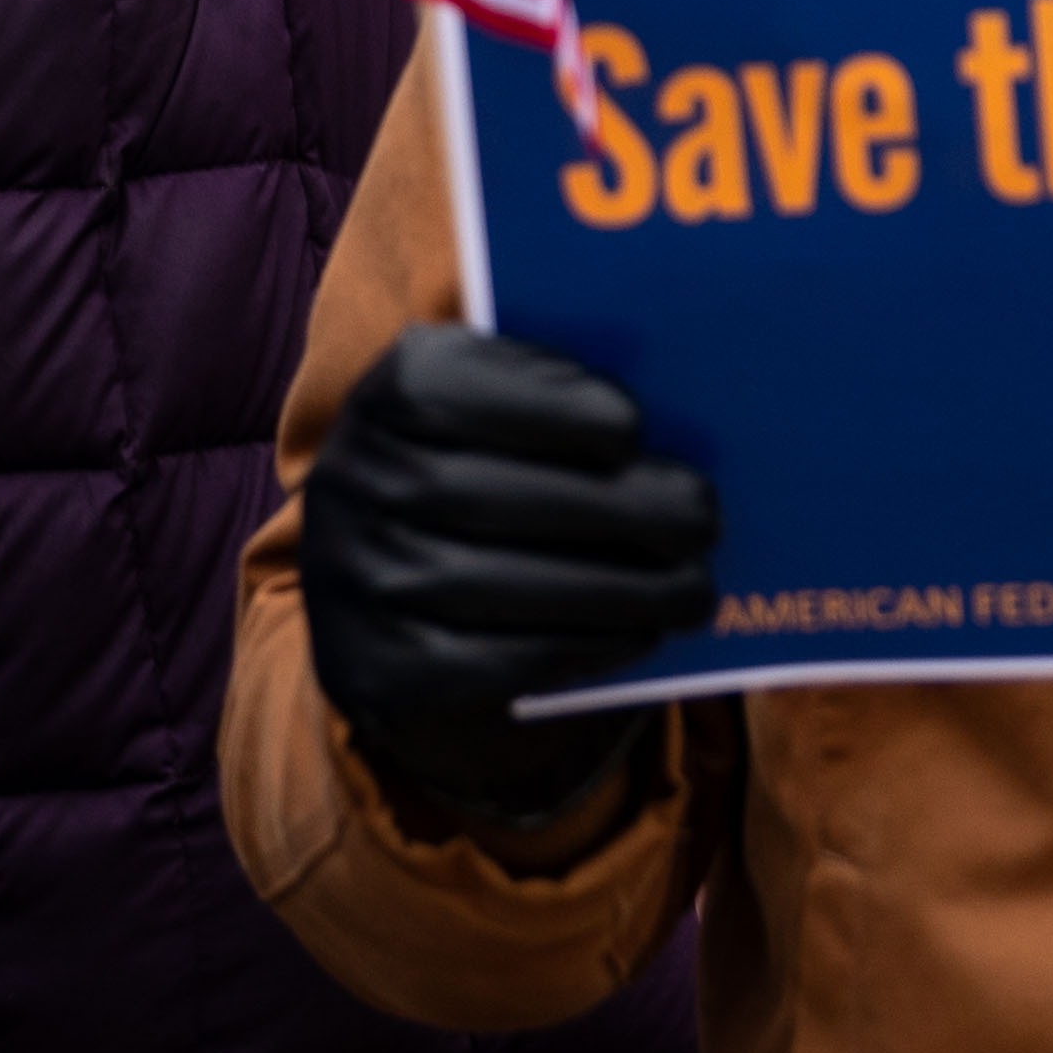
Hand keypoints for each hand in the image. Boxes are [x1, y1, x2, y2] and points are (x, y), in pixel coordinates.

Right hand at [299, 323, 715, 832]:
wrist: (383, 582)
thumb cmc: (477, 471)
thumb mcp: (491, 414)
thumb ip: (555, 398)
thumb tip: (665, 419)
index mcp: (383, 396)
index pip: (447, 386)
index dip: (542, 405)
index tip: (631, 426)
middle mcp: (350, 481)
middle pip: (481, 494)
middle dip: (609, 507)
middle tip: (701, 517)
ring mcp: (356, 579)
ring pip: (493, 586)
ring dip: (616, 590)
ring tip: (693, 588)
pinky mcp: (381, 666)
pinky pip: (490, 661)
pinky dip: (580, 647)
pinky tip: (640, 632)